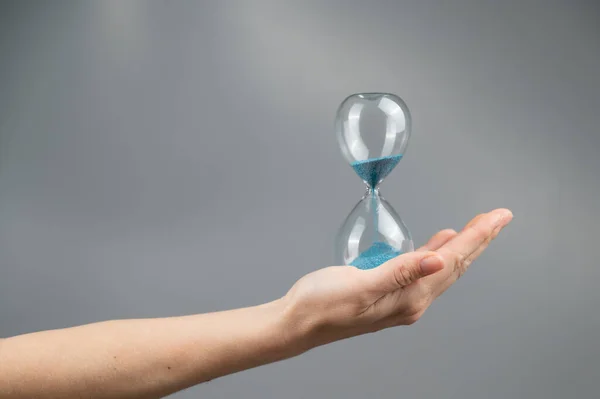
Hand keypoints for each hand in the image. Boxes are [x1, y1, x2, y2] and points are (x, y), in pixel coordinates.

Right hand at [282, 208, 512, 350]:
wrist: (297, 322)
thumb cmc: (321, 304)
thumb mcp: (359, 285)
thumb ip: (399, 272)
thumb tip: (437, 259)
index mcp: (409, 297)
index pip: (452, 260)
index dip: (478, 236)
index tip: (499, 216)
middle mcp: (412, 301)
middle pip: (455, 265)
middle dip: (479, 239)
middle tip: (499, 216)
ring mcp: (402, 300)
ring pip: (442, 268)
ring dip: (462, 246)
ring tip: (480, 227)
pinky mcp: (389, 294)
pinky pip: (424, 271)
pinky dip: (437, 253)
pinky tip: (439, 244)